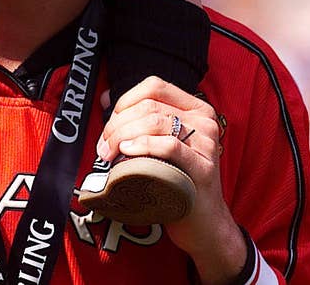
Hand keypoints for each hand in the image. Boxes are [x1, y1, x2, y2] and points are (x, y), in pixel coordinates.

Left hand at [97, 77, 246, 281]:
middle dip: (118, 123)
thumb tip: (104, 98)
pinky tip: (127, 152)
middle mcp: (204, 121)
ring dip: (123, 135)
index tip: (110, 122)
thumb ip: (139, 119)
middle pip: (150, 106)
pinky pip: (169, 146)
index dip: (126, 100)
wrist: (204, 223)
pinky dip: (142, 145)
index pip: (154, 86)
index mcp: (195, 108)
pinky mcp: (203, 168)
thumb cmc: (177, 180)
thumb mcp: (161, 143)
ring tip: (110, 152)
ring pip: (155, 122)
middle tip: (104, 145)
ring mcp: (206, 144)